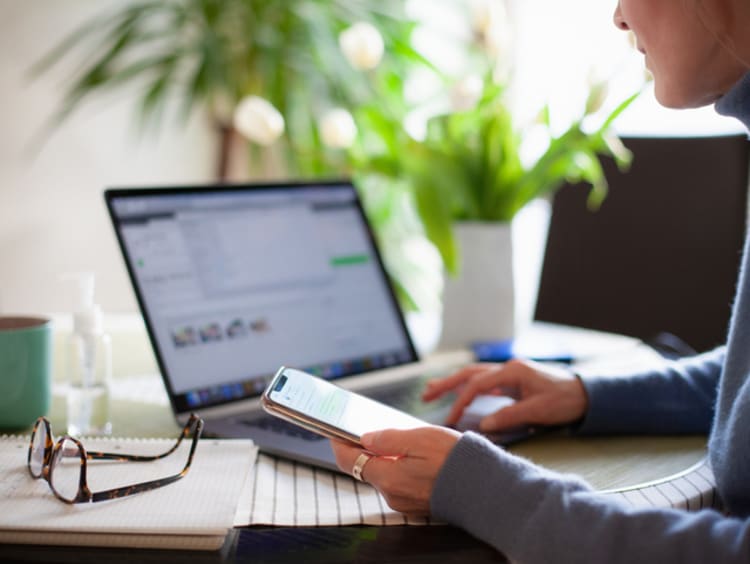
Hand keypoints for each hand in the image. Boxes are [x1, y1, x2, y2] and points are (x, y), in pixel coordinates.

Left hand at [330, 426, 460, 515]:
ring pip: (383, 475)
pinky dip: (398, 467)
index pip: (350, 461)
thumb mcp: (420, 438)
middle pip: (365, 468)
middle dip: (364, 448)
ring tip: (396, 438)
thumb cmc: (456, 461)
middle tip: (366, 428)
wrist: (485, 487)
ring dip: (384, 457)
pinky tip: (411, 454)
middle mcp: (391, 494)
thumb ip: (388, 439)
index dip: (339, 444)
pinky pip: (398, 482)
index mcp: (388, 478)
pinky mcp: (416, 503)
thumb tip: (366, 438)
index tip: (334, 431)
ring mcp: (404, 502)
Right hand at [422, 359, 587, 431]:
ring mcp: (509, 373)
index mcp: (512, 371)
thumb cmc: (564, 400)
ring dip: (453, 383)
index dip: (460, 401)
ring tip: (432, 391)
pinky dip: (468, 388)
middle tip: (426, 395)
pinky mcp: (512, 381)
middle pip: (469, 373)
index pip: (477, 385)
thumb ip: (509, 416)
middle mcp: (507, 368)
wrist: (585, 394)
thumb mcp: (538, 410)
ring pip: (474, 376)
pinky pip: (484, 382)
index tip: (450, 419)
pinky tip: (459, 394)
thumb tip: (483, 425)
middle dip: (446, 383)